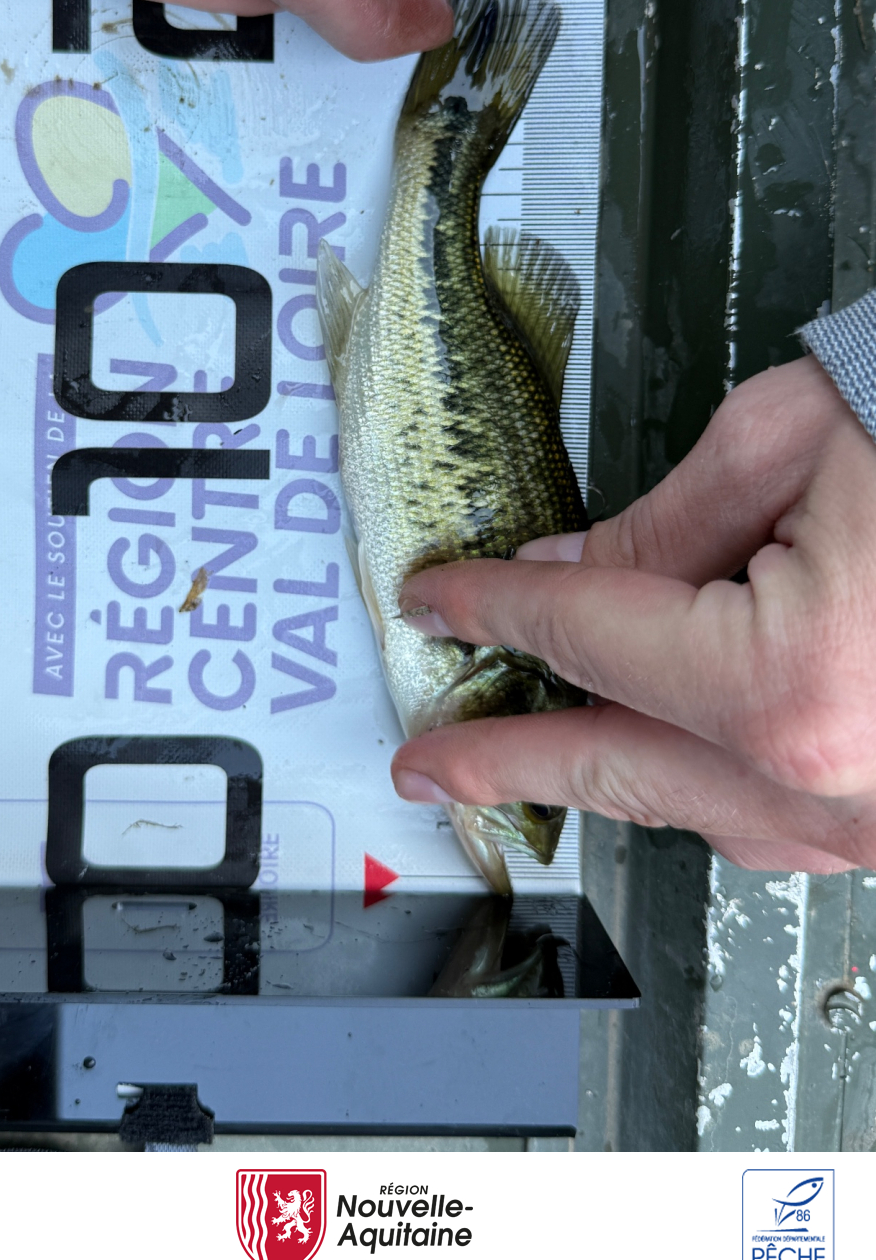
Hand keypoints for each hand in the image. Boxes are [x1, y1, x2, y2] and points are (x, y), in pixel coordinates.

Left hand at [393, 357, 875, 873]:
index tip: (440, 604)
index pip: (587, 640)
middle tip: (427, 763)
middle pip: (618, 765)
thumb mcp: (789, 441)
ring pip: (694, 806)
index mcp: (790, 680)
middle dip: (507, 763)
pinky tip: (662, 757)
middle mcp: (832, 780)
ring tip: (526, 761)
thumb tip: (569, 572)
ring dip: (605, 775)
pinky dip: (704, 783)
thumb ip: (659, 525)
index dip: (494, 613)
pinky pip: (773, 818)